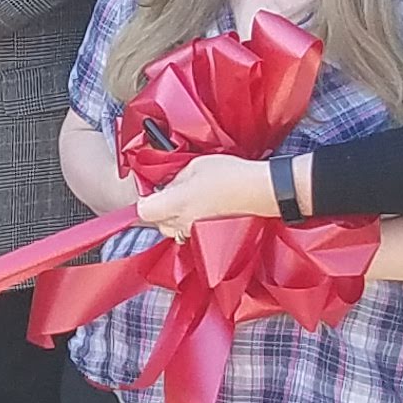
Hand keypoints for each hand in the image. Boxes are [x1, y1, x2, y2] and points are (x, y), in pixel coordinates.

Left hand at [142, 153, 286, 234]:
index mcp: (176, 203)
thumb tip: (166, 185)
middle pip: (156, 222)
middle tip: (172, 192)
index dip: (145, 201)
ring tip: (190, 200)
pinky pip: (188, 233)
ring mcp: (195, 233)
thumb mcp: (195, 165)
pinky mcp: (206, 236)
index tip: (151, 192)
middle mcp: (183, 223)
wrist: (259, 191)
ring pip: (172, 229)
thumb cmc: (230, 176)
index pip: (143, 211)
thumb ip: (174, 178)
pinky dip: (190, 223)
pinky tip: (201, 209)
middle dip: (160, 208)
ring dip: (174, 217)